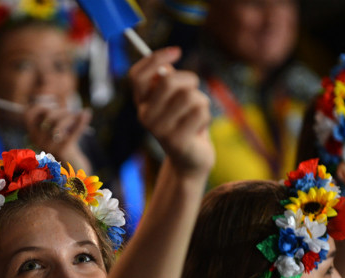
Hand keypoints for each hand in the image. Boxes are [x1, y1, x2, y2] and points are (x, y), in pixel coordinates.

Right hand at [24, 103, 91, 169]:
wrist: (70, 162)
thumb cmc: (62, 140)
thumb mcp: (55, 127)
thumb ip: (55, 113)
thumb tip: (57, 100)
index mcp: (33, 133)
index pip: (28, 114)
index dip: (39, 105)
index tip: (51, 103)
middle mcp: (38, 141)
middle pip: (48, 117)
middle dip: (60, 110)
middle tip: (68, 111)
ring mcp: (49, 147)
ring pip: (59, 125)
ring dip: (70, 116)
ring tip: (76, 116)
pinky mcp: (62, 151)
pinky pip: (72, 133)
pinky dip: (81, 122)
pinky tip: (86, 113)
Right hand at [129, 47, 212, 178]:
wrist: (190, 159)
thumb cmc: (184, 122)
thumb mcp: (174, 98)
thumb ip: (168, 79)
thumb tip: (165, 60)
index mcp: (141, 103)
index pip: (137, 75)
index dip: (156, 58)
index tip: (176, 51)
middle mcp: (145, 116)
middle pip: (168, 81)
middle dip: (189, 79)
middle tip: (194, 88)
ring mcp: (159, 130)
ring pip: (189, 96)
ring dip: (201, 101)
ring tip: (197, 114)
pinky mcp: (177, 141)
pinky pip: (200, 112)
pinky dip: (206, 116)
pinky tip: (200, 127)